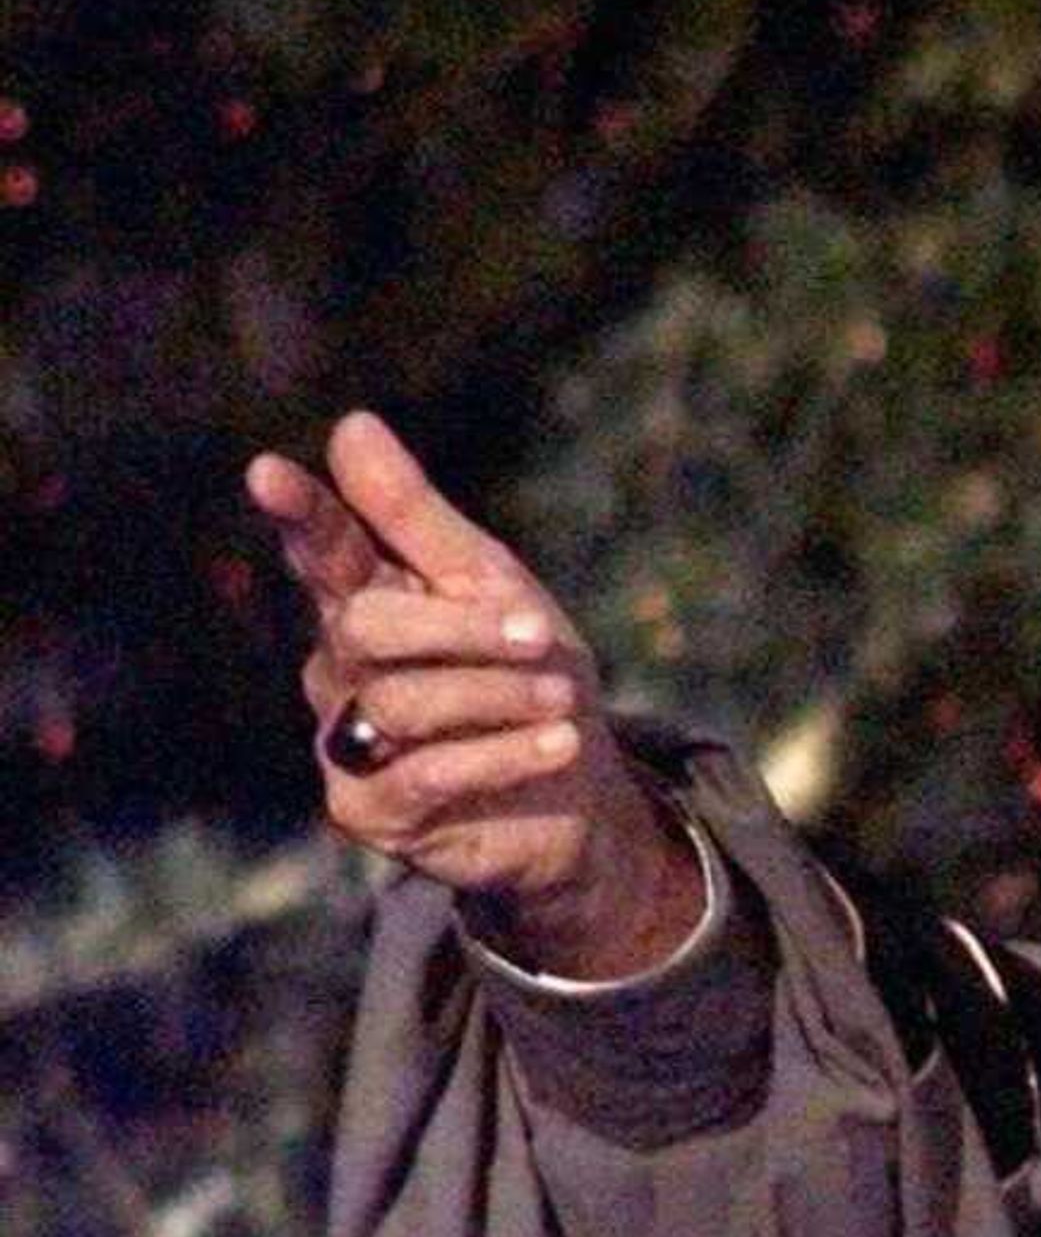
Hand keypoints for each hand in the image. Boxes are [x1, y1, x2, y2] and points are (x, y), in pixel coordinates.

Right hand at [245, 411, 698, 976]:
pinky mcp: (370, 811)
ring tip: (560, 696)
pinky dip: (501, 754)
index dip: (300, 515)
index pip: (323, 549)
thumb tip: (350, 425)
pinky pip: (425, 774)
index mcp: (365, 601)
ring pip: (398, 702)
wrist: (577, 800)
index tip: (268, 473)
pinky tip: (560, 743)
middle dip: (460, 628)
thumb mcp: (494, 591)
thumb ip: (419, 521)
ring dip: (494, 694)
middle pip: (366, 627)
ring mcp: (346, 743)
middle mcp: (340, 669)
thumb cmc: (529, 680)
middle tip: (537, 633)